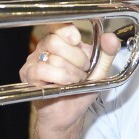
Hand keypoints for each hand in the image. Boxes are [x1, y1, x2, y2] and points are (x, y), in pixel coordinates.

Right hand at [22, 23, 118, 138]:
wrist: (69, 115)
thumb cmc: (80, 91)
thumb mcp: (100, 71)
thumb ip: (107, 53)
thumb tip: (110, 37)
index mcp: (60, 41)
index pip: (57, 23)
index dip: (66, 29)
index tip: (76, 39)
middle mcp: (44, 47)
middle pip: (55, 41)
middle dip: (76, 58)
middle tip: (83, 71)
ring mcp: (34, 60)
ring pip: (52, 58)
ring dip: (70, 73)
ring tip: (75, 81)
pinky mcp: (28, 75)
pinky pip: (42, 70)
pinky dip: (59, 78)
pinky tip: (65, 86)